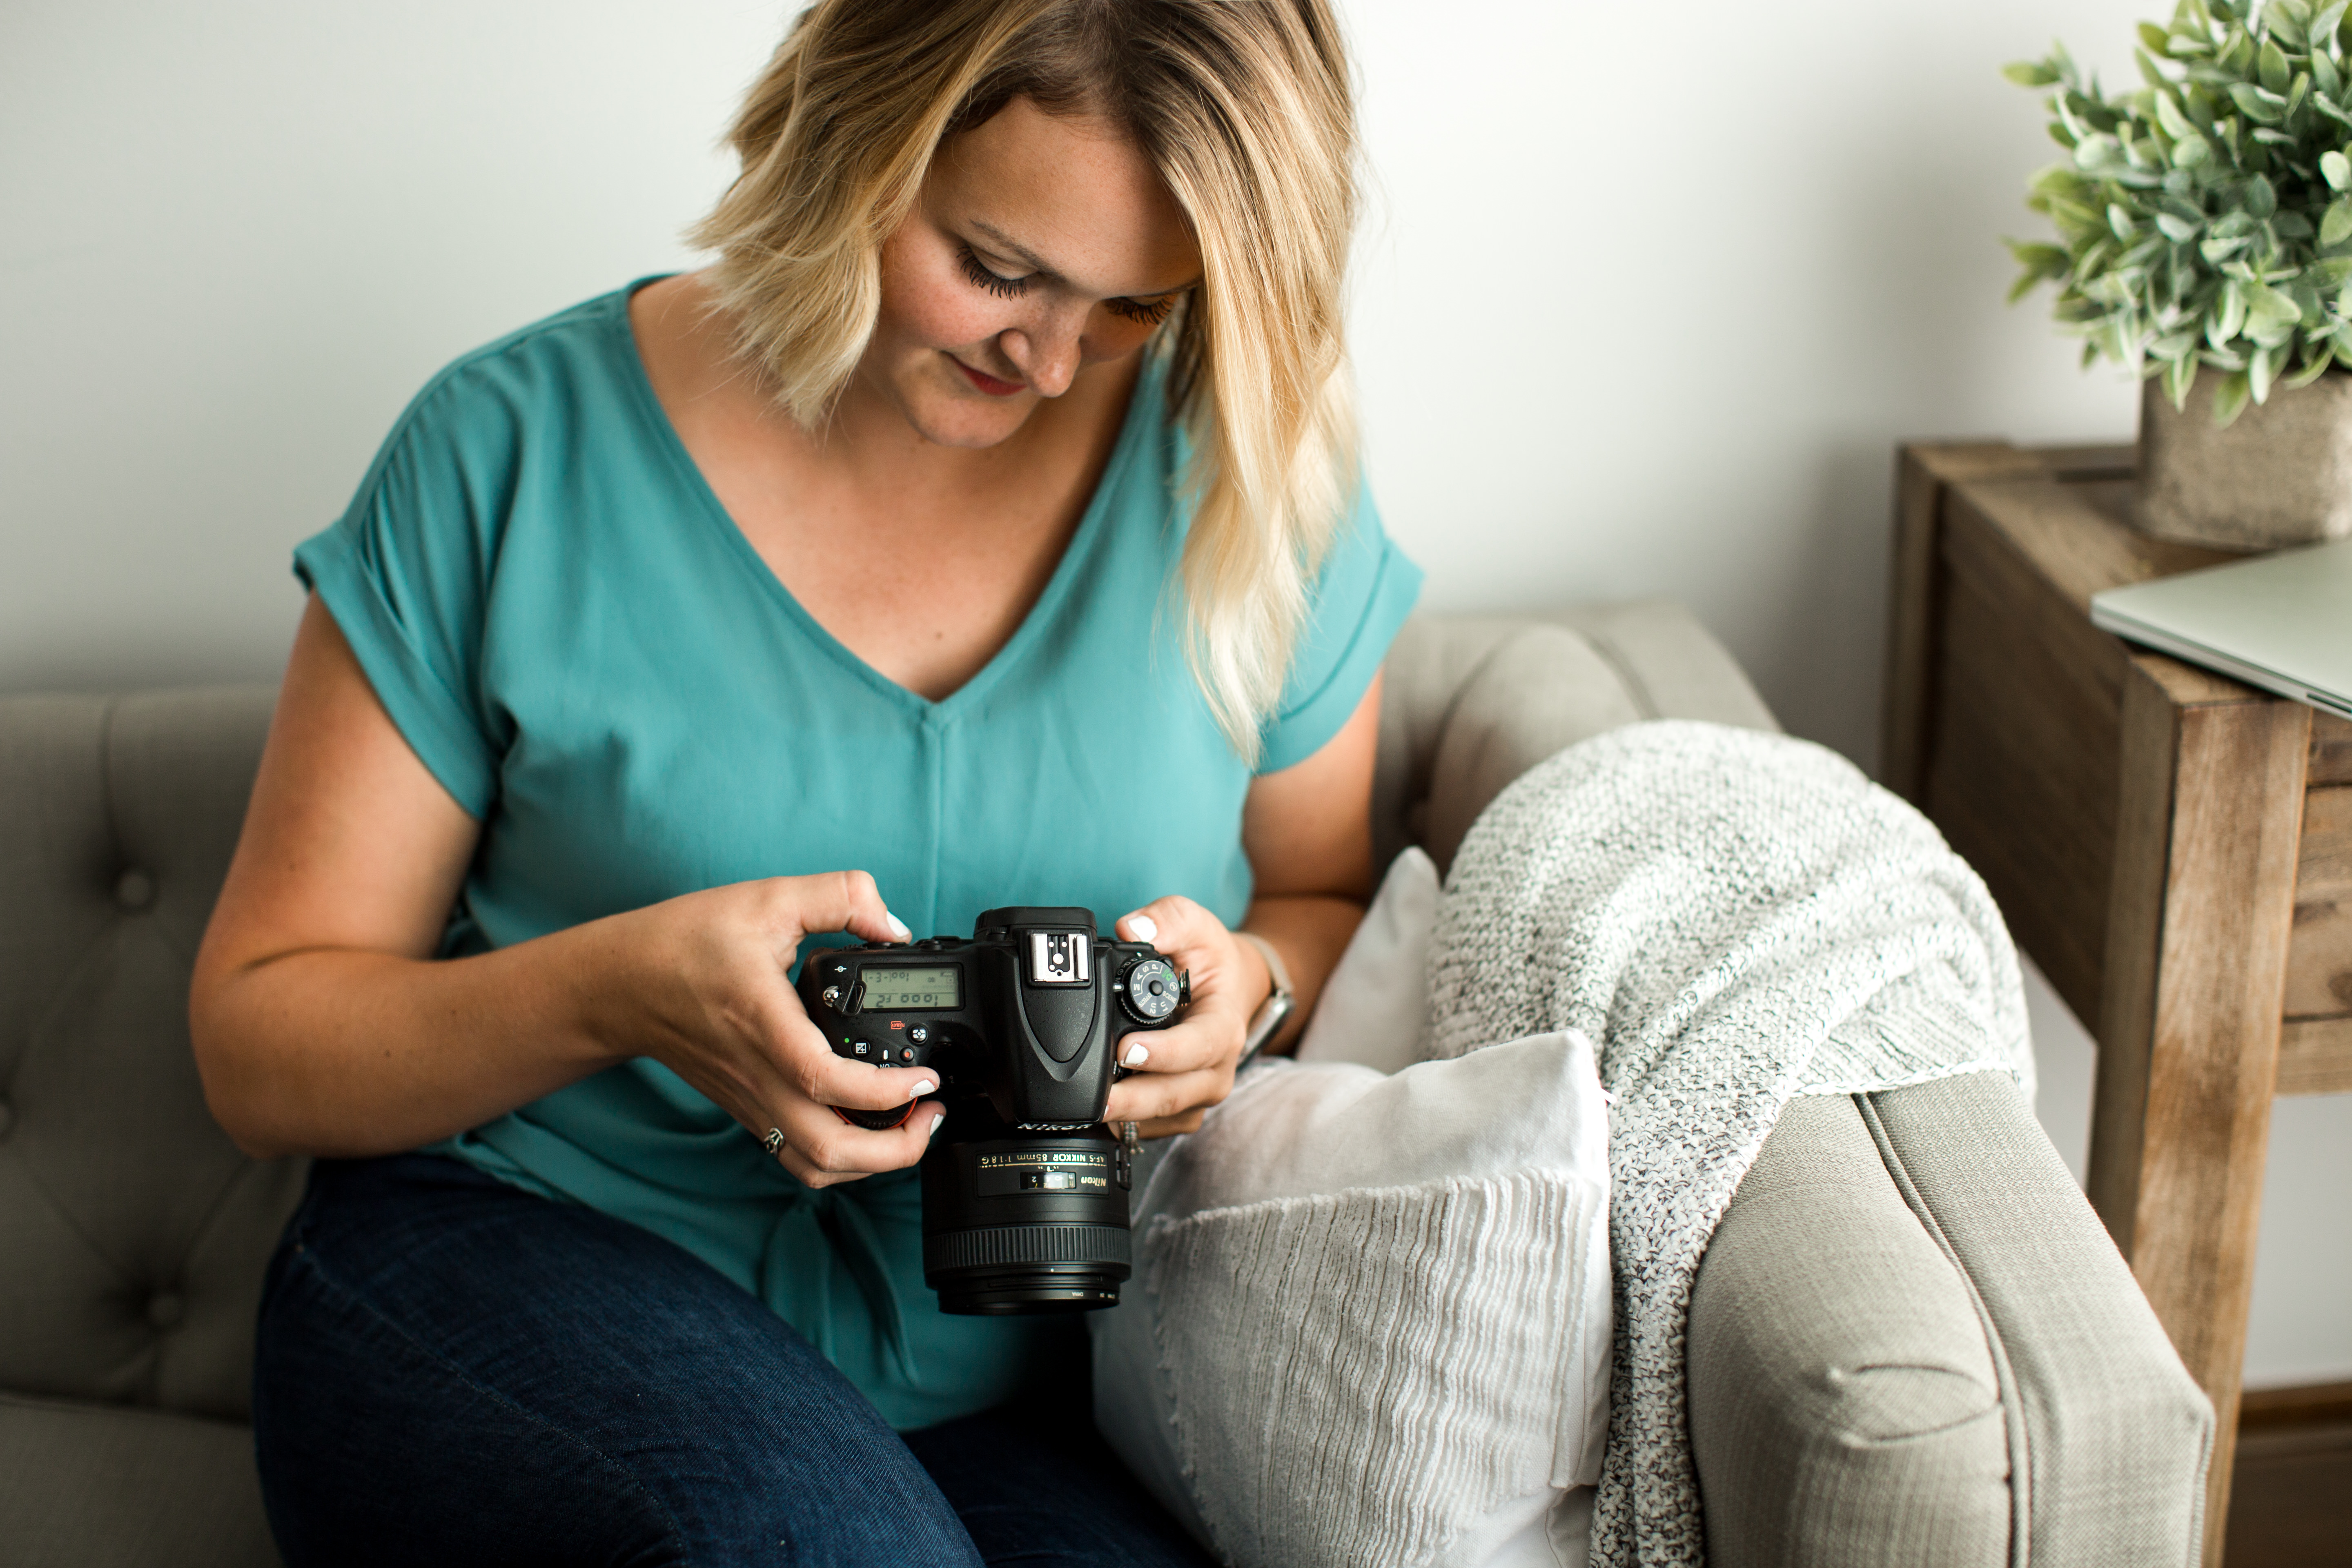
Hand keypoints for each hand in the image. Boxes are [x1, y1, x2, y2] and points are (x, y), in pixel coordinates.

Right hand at [589, 870, 941, 1186]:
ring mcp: (751, 1100)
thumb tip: (893, 925)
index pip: (824, 1079)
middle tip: (929, 1112)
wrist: (622, 982)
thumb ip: (841, 897)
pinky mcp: (748, 1109)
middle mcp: (757, 1074)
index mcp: (763, 1022)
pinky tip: (866, 1128)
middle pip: (827, 1149)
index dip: (885, 1091)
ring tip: (908, 1127)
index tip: (925, 1076)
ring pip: (814, 1166)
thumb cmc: (687, 940)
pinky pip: (796, 1156)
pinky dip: (839, 1160)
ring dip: (871, 1162)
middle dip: (894, 1149)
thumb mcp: (769, 897)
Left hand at [1101, 896, 1271, 1137]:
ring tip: (1090, 1109)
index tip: (1126, 1049)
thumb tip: (1132, 926)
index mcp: (1223, 1026)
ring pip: (1165, 1117)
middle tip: (1098, 1097)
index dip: (1165, 1053)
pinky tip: (1100, 1116)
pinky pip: (1155, 1129)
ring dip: (1129, 1116)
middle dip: (1135, 1099)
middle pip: (1177, 1094)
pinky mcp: (1181, 1110)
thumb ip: (1166, 920)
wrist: (1227, 990)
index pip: (1199, 1047)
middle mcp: (1216, 1068)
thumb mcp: (1196, 925)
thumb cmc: (1209, 960)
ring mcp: (1199, 1094)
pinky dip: (1128, 1124)